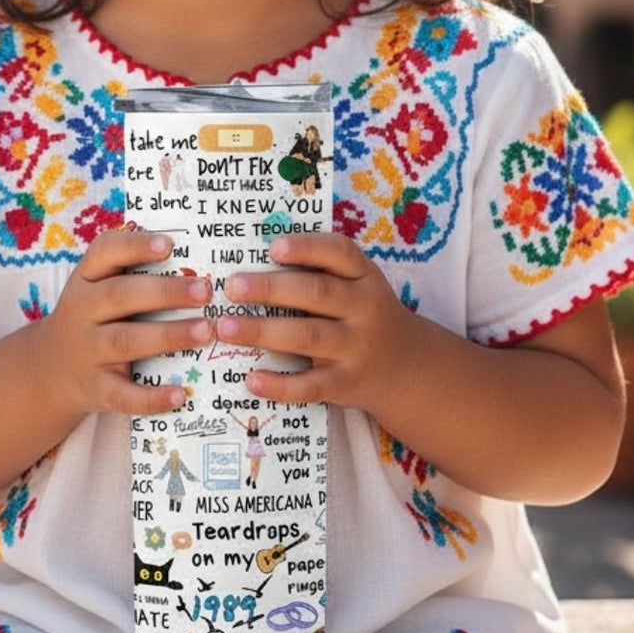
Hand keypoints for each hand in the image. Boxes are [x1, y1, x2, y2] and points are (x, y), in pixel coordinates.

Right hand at [40, 227, 213, 418]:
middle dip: (165, 292)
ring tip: (206, 331)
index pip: (104, 253)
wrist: (51, 371)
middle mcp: (82, 311)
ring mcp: (87, 352)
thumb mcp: (97, 287)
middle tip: (205, 290)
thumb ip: (131, 268)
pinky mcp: (96, 389)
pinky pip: (123, 395)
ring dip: (168, 335)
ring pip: (125, 342)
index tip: (169, 244)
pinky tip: (180, 394)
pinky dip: (151, 398)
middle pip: (120, 296)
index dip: (135, 246)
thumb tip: (189, 251)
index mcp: (86, 279)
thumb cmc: (93, 318)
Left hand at [213, 233, 418, 410]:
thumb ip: (318, 271)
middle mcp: (364, 308)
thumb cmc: (363, 315)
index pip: (340, 253)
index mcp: (364, 276)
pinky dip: (280, 384)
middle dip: (271, 289)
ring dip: (263, 331)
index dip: (306, 248)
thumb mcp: (356, 285)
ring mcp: (356, 348)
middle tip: (233, 287)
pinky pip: (311, 385)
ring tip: (226, 327)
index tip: (273, 247)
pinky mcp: (347, 383)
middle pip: (317, 293)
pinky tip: (252, 379)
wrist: (407, 368)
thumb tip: (252, 260)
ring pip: (308, 337)